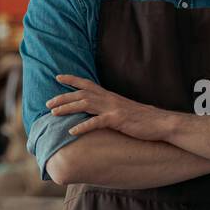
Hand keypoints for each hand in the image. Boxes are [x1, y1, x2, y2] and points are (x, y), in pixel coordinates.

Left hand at [49, 74, 173, 140]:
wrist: (160, 122)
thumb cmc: (143, 118)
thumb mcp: (124, 109)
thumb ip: (111, 108)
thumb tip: (100, 111)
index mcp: (110, 96)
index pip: (88, 84)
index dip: (72, 80)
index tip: (58, 77)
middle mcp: (109, 99)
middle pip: (81, 94)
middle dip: (63, 97)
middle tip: (48, 103)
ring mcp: (113, 109)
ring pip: (85, 104)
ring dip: (68, 108)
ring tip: (54, 113)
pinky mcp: (117, 120)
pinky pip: (97, 122)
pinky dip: (83, 126)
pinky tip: (72, 131)